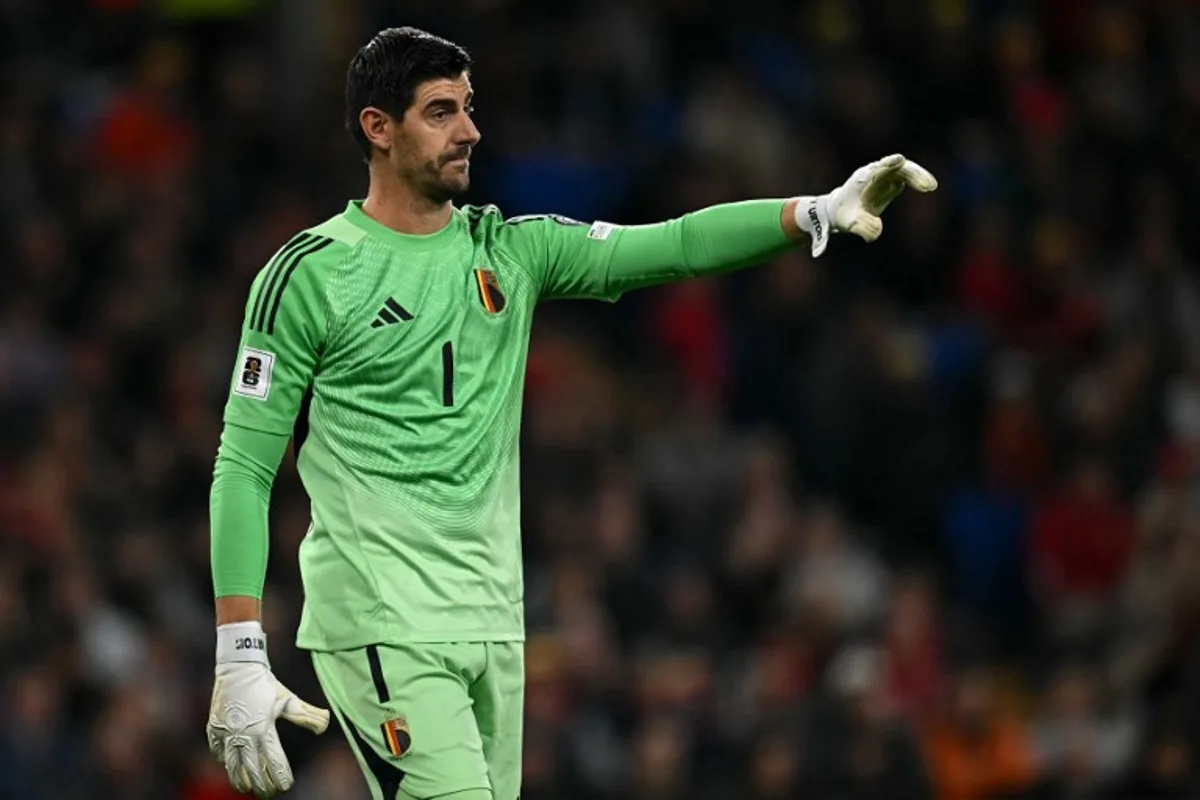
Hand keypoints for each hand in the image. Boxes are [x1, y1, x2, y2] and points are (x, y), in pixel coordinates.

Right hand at [207, 623, 329, 797]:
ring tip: (247, 788)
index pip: (274, 762)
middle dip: (262, 785)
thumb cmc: (266, 684)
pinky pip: (217, 751)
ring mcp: (226, 733)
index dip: (280, 776)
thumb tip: (325, 725)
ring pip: (232, 766)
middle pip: (252, 770)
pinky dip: (224, 761)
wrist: (239, 666)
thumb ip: (307, 715)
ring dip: (240, 779)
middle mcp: (244, 735)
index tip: (286, 786)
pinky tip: (230, 765)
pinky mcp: (213, 728)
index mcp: (263, 730)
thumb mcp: (289, 700)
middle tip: (268, 793)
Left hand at [795, 153, 937, 256]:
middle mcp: (875, 173)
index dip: (888, 165)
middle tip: (928, 186)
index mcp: (863, 179)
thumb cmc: (844, 216)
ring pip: (905, 170)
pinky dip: (918, 180)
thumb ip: (861, 227)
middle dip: (912, 174)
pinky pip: (908, 176)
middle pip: (896, 168)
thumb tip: (876, 232)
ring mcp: (885, 175)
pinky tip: (928, 186)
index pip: (877, 169)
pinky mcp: (892, 180)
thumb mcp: (849, 224)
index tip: (900, 160)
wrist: (841, 210)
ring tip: (931, 187)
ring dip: (918, 176)